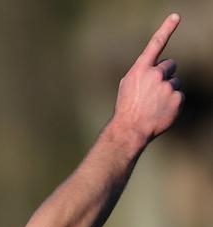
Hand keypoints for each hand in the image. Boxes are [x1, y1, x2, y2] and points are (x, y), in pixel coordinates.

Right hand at [113, 13, 183, 146]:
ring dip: (168, 91)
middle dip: (165, 75)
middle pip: (170, 65)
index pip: (156, 44)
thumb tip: (156, 70)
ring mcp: (168, 87)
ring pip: (175, 82)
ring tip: (155, 105)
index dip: (167, 28)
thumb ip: (142, 72)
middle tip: (153, 92)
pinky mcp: (177, 99)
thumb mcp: (127, 85)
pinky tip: (161, 111)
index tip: (176, 16)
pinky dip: (172, 103)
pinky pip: (179, 96)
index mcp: (141, 69)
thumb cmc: (126, 108)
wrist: (130, 130)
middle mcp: (156, 75)